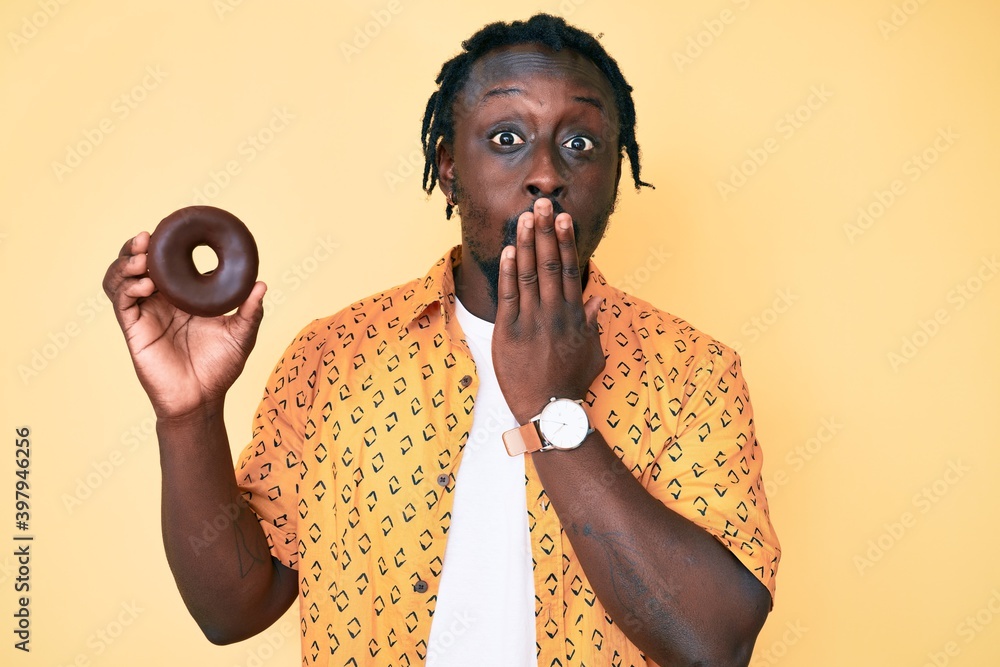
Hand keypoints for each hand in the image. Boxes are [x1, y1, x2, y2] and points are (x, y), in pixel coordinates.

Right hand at [102, 232, 266, 418]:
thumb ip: (251, 311)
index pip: (164, 264)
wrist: (202, 400)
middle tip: (146, 238)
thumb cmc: (220, 368)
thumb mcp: (241, 335)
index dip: (161, 246)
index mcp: (181, 297)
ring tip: (141, 258)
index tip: (168, 230)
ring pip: (120, 279)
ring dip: (125, 263)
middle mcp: (159, 301)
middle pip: (135, 265)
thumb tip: (261, 284)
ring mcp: (145, 314)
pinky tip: (146, 284)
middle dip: (135, 248)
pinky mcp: (134, 330)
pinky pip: (122, 302)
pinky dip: (128, 288)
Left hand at [492, 199, 605, 423]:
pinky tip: (507, 250)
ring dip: (525, 243)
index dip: (565, 241)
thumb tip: (597, 298)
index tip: (564, 218)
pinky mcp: (509, 332)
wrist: (549, 411)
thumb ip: (593, 323)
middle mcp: (554, 313)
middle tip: (543, 204)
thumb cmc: (570, 383)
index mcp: (574, 315)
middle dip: (546, 231)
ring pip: (528, 274)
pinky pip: (509, 296)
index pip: (569, 269)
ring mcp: (531, 321)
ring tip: (524, 218)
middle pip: (549, 264)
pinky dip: (508, 272)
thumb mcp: (592, 353)